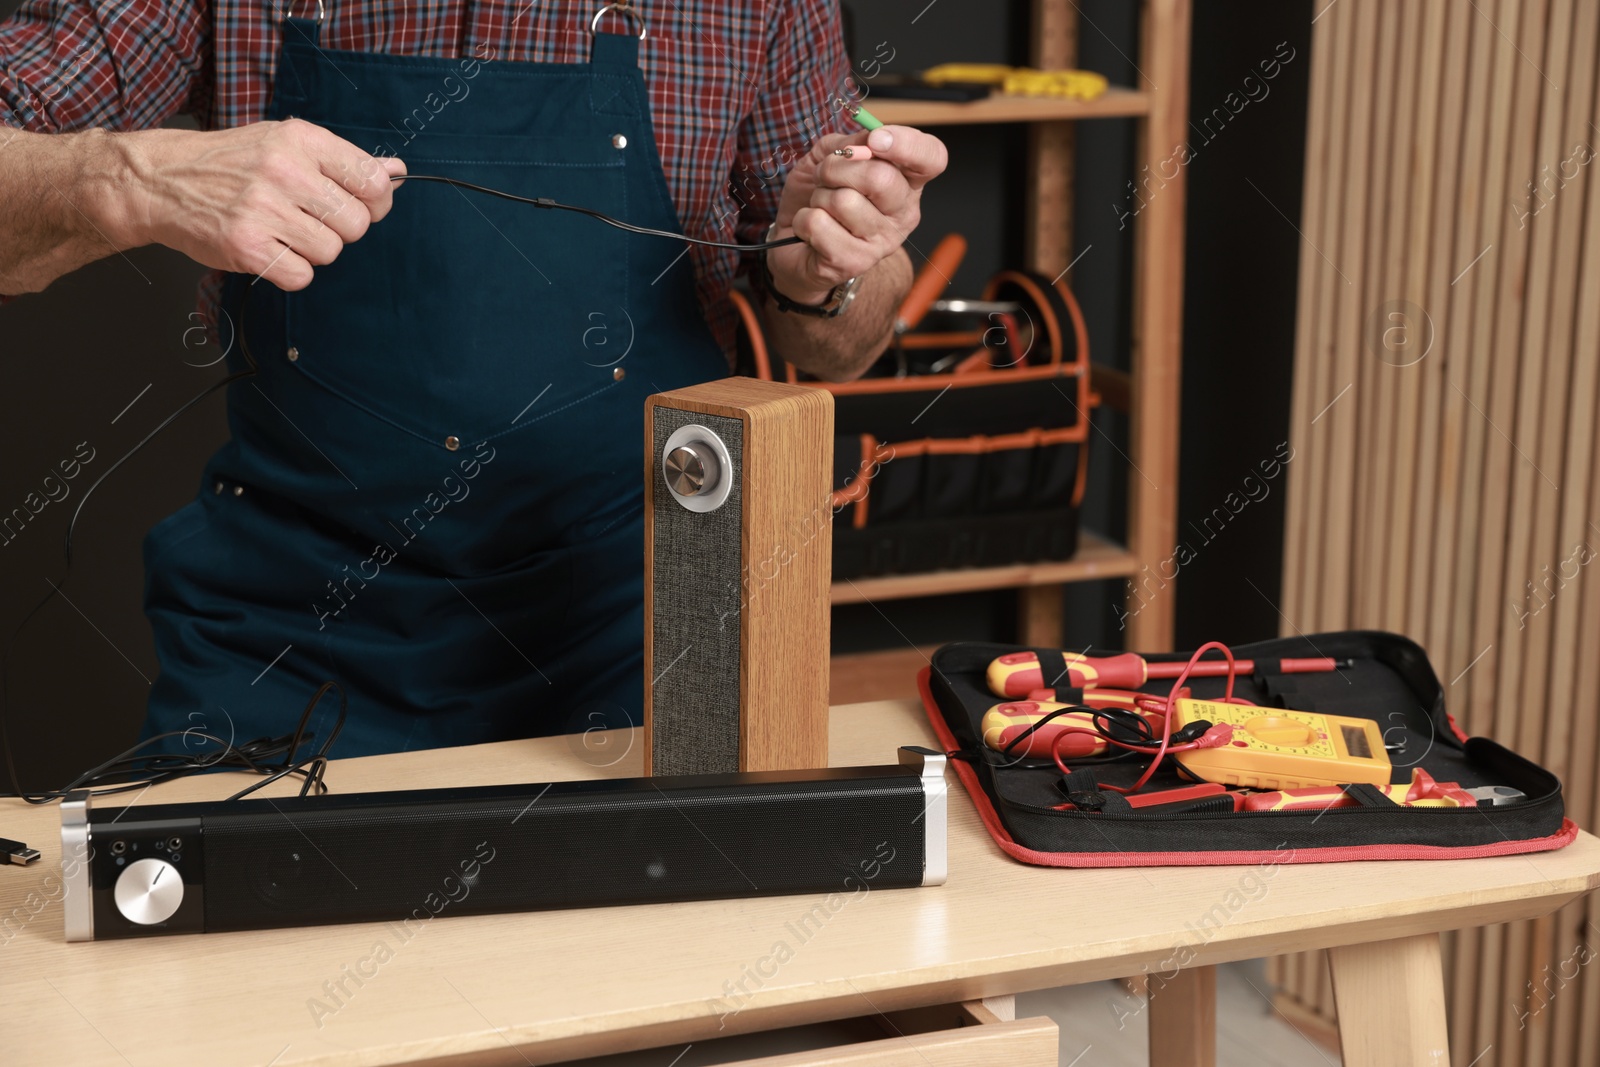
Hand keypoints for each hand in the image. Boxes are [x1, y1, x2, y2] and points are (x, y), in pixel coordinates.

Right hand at [109, 119, 406, 290]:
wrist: (161, 180)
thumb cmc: (231, 163)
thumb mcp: (285, 143)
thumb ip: (342, 160)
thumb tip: (395, 171)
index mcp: (301, 140)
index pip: (372, 180)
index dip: (376, 202)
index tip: (360, 205)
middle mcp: (285, 171)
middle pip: (356, 224)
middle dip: (340, 229)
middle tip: (310, 220)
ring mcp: (264, 209)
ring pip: (331, 252)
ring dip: (314, 251)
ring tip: (284, 232)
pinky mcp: (246, 246)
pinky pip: (302, 276)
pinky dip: (291, 271)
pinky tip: (270, 250)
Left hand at [766, 125, 946, 304]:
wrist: (794, 241)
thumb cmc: (820, 194)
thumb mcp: (832, 155)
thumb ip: (852, 142)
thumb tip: (866, 140)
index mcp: (907, 181)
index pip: (932, 158)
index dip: (907, 144)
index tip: (876, 140)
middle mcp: (904, 213)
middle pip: (881, 178)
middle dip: (836, 168)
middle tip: (824, 177)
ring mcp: (883, 242)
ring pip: (844, 201)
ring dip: (819, 197)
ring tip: (821, 207)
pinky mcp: (855, 262)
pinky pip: (819, 224)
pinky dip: (803, 220)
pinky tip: (811, 230)